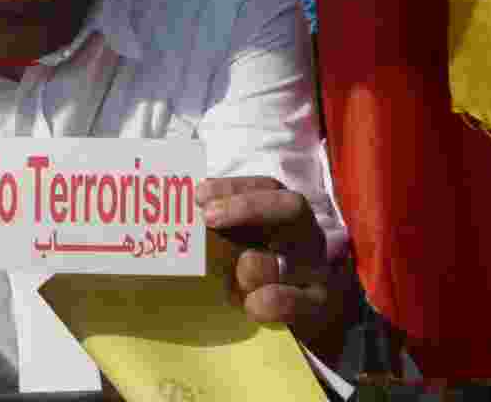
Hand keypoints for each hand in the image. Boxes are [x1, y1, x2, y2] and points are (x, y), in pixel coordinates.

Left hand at [195, 177, 349, 364]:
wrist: (288, 303)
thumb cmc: (247, 260)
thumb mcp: (233, 237)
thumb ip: (213, 225)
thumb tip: (174, 214)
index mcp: (281, 208)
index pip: (266, 186)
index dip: (233, 188)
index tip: (198, 195)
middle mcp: (302, 230)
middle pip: (291, 207)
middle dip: (249, 207)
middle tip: (209, 217)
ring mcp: (313, 264)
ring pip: (298, 255)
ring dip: (261, 263)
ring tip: (237, 271)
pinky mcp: (316, 300)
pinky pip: (303, 300)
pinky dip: (277, 301)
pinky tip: (251, 304)